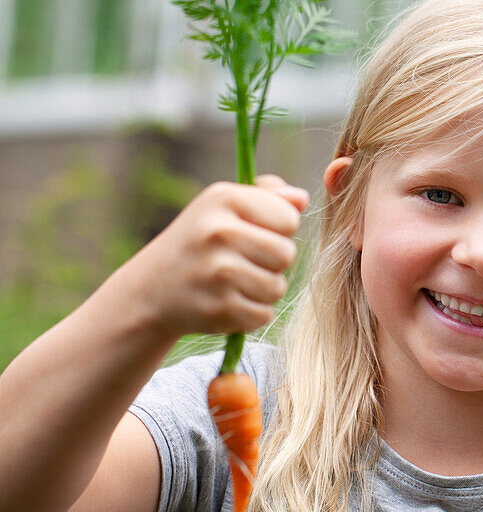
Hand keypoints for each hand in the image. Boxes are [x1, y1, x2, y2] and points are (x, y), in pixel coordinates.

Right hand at [118, 176, 308, 338]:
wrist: (152, 288)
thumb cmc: (199, 240)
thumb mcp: (223, 205)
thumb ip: (267, 196)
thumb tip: (301, 199)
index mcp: (224, 199)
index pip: (288, 218)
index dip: (279, 229)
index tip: (256, 233)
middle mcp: (219, 233)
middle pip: (286, 254)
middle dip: (274, 262)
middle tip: (247, 261)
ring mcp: (218, 273)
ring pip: (277, 287)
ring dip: (263, 289)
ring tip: (236, 281)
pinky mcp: (219, 309)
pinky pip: (263, 314)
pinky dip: (251, 313)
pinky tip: (227, 301)